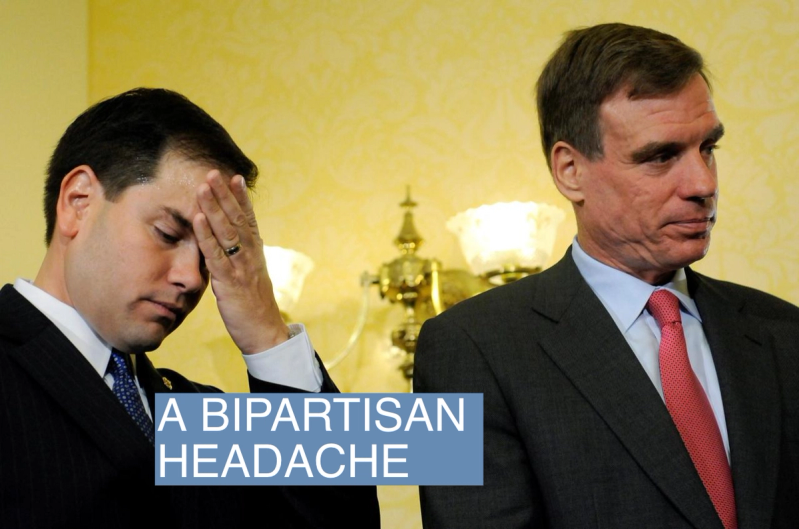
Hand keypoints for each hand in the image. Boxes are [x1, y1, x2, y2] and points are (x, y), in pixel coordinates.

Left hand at [192, 170, 289, 353]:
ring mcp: (241, 267)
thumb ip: (242, 259)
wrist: (265, 333)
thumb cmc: (255, 307)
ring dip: (213, 207)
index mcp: (256, 253)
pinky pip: (216, 254)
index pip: (249, 220)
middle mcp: (251, 255)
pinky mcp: (229, 282)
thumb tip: (232, 246)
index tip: (234, 176)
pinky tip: (197, 219)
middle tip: (213, 172)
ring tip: (202, 186)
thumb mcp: (251, 277)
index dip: (242, 198)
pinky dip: (206, 235)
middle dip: (225, 195)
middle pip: (238, 219)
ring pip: (227, 231)